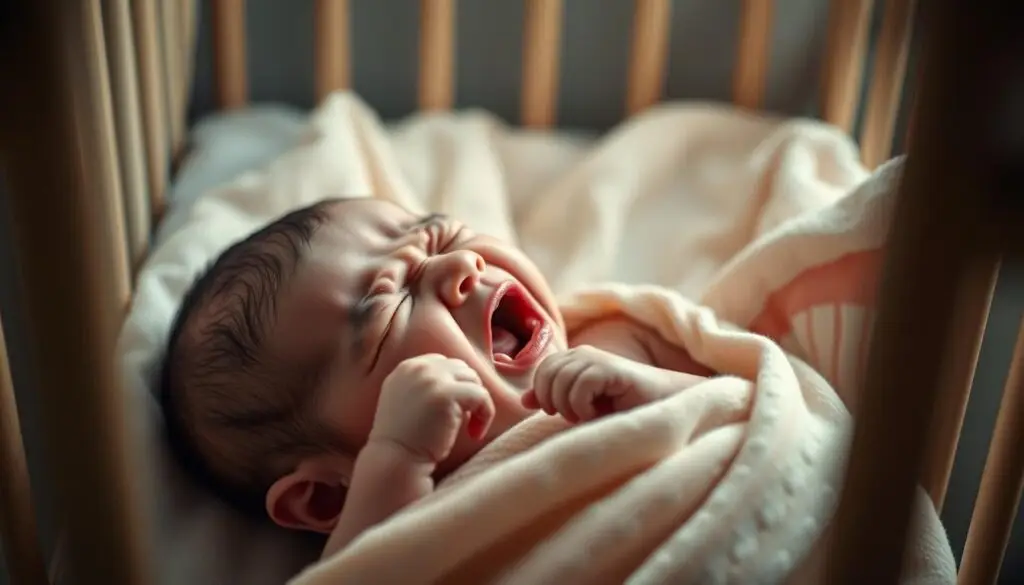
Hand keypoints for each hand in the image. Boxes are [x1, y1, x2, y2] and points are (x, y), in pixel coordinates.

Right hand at [369, 354, 494, 464]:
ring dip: (478, 404)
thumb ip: (427, 386)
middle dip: (468, 393)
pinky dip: (485, 414)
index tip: (455, 411)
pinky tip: (475, 434)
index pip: (445, 363)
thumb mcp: (409, 401)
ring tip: (470, 429)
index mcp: (407, 368)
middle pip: (461, 369)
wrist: (396, 460)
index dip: (456, 386)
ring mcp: (432, 378)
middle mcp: (418, 368)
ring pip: (473, 380)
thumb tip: (463, 384)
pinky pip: (481, 395)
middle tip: (465, 422)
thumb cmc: (406, 440)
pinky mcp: (446, 393)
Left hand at [522, 345, 699, 422]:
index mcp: (574, 357)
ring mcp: (597, 358)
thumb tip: (524, 400)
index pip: (542, 370)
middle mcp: (583, 353)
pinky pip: (580, 386)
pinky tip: (598, 413)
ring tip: (588, 416)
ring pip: (560, 381)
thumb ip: (553, 399)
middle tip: (574, 416)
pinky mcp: (610, 368)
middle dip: (554, 402)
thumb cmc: (622, 409)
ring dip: (570, 407)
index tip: (559, 412)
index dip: (544, 393)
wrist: (663, 408)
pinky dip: (583, 407)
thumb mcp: (580, 406)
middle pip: (546, 375)